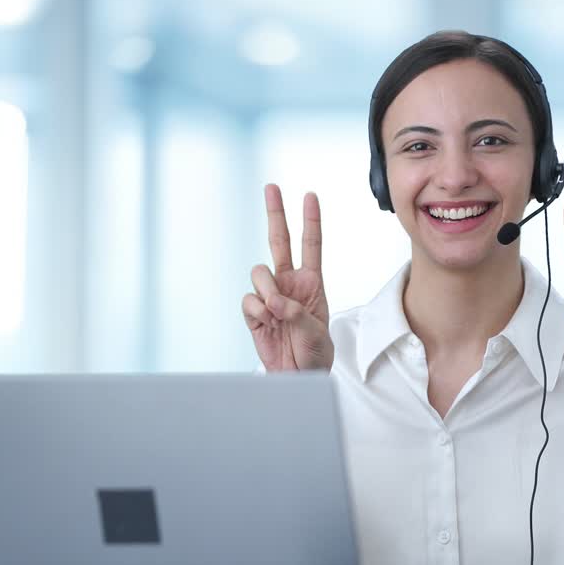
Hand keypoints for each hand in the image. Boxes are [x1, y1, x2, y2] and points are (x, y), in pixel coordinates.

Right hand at [241, 184, 333, 371]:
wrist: (298, 377)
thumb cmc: (314, 353)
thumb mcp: (315, 331)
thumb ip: (296, 311)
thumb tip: (272, 301)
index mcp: (311, 283)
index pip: (311, 245)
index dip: (310, 220)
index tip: (310, 195)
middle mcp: (288, 283)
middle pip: (279, 241)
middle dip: (275, 213)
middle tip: (271, 187)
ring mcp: (269, 296)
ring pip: (259, 273)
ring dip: (267, 289)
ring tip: (277, 311)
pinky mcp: (252, 313)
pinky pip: (248, 299)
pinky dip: (257, 309)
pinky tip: (266, 321)